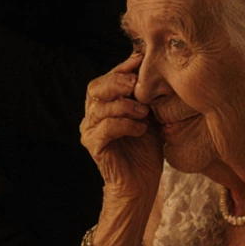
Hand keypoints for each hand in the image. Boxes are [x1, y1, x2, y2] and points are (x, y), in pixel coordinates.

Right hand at [81, 52, 164, 202]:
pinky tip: (141, 129)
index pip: (107, 79)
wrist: (141, 184)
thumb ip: (146, 96)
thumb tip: (154, 67)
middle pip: (95, 87)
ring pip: (100, 107)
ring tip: (145, 112)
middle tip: (136, 84)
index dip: (122, 69)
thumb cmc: (146, 150)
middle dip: (116, 81)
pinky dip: (125, 124)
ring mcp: (90, 131)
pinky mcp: (93, 146)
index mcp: (103, 105)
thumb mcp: (150, 116)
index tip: (142, 61)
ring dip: (124, 105)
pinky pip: (106, 128)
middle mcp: (92, 115)